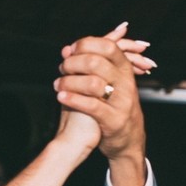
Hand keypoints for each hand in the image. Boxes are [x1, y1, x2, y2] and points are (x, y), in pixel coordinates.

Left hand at [54, 23, 149, 185]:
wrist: (127, 140)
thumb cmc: (112, 107)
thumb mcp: (108, 82)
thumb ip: (90, 64)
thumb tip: (66, 49)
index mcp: (124, 70)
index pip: (107, 46)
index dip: (85, 45)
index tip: (70, 51)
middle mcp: (126, 84)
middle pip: (96, 62)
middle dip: (73, 63)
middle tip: (62, 68)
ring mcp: (121, 102)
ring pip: (93, 83)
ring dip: (70, 81)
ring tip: (59, 85)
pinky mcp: (114, 120)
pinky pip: (91, 106)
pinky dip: (73, 99)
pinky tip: (61, 97)